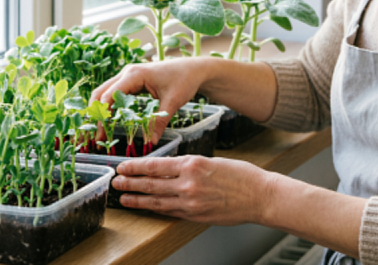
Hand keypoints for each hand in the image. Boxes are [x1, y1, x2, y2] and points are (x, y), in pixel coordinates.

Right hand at [90, 58, 209, 141]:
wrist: (193, 69)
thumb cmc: (184, 80)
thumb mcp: (173, 102)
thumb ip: (159, 122)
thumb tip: (151, 142)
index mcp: (134, 75)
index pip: (109, 96)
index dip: (103, 117)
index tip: (101, 135)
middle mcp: (127, 73)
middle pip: (101, 93)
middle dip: (96, 115)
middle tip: (95, 136)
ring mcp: (128, 76)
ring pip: (105, 93)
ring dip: (100, 111)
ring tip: (99, 132)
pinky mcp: (131, 81)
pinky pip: (114, 94)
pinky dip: (109, 107)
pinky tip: (110, 122)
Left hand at [112, 156, 272, 225]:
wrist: (260, 196)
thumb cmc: (241, 175)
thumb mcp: (212, 161)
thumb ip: (190, 165)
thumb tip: (169, 168)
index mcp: (193, 164)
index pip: (156, 165)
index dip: (136, 167)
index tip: (123, 166)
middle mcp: (189, 184)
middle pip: (151, 184)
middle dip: (131, 183)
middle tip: (116, 181)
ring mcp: (191, 203)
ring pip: (157, 201)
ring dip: (137, 199)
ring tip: (123, 198)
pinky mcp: (195, 216)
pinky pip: (170, 211)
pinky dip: (155, 208)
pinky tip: (146, 206)